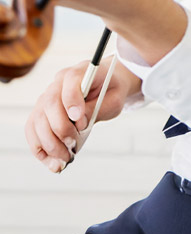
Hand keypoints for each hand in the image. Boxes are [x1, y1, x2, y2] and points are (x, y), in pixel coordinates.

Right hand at [25, 56, 139, 172]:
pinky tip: (54, 162)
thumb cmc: (110, 90)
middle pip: (49, 104)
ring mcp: (46, 97)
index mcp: (79, 72)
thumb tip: (78, 122)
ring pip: (37, 120)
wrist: (105, 86)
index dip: (72, 103)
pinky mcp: (41, 112)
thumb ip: (97, 108)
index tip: (81, 123)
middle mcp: (58, 83)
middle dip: (61, 129)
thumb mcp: (114, 99)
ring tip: (66, 158)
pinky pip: (32, 131)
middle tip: (74, 145)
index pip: (70, 82)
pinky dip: (41, 149)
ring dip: (49, 144)